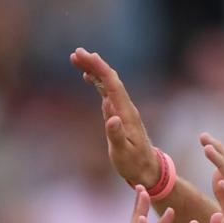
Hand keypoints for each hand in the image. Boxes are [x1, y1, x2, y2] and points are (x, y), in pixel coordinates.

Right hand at [72, 47, 167, 192]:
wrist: (147, 169)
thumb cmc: (134, 163)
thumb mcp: (123, 153)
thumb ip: (117, 135)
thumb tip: (111, 117)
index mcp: (126, 114)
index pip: (113, 85)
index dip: (100, 69)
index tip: (88, 56)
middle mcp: (125, 107)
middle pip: (110, 79)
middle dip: (94, 64)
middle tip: (76, 53)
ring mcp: (122, 110)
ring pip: (108, 84)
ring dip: (94, 70)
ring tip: (77, 59)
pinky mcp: (119, 114)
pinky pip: (107, 92)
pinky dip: (97, 82)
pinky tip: (88, 76)